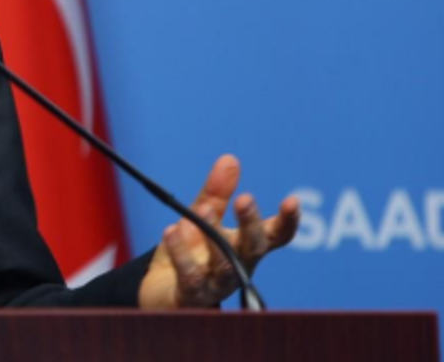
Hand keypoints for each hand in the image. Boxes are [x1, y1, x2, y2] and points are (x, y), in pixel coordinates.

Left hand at [138, 154, 300, 308]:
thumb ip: (216, 192)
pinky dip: (181, 254)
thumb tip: (230, 159)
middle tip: (245, 199)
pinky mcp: (192, 295)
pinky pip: (190, 275)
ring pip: (224, 264)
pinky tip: (171, 232)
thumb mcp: (202, 217)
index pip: (276, 236)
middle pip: (253, 248)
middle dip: (251, 224)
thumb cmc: (192, 253)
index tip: (292, 201)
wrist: (162, 292)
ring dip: (216, 235)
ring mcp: (217, 284)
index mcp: (247, 246)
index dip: (287, 221)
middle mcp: (238, 266)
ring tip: (203, 208)